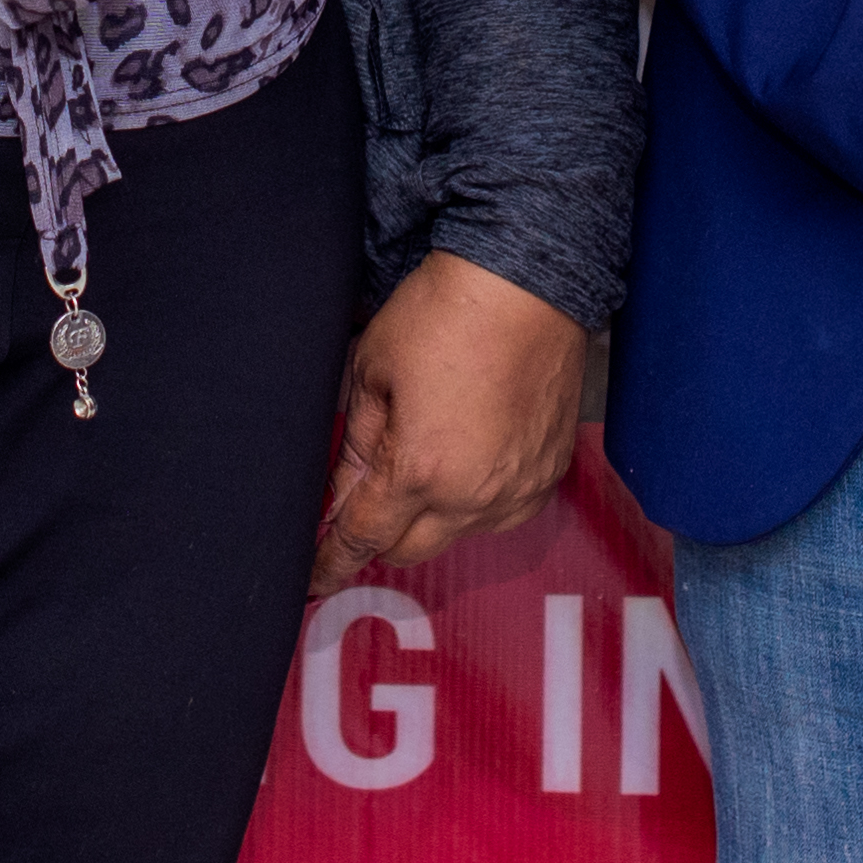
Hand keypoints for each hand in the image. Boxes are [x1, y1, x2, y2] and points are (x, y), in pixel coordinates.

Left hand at [310, 250, 589, 589]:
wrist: (527, 282)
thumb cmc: (445, 312)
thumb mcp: (372, 369)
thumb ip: (355, 442)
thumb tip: (341, 491)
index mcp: (420, 471)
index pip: (363, 538)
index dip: (331, 563)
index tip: (313, 579)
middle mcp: (473, 496)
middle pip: (408, 550)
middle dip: (378, 535)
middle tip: (362, 500)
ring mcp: (517, 490)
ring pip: (456, 535)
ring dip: (429, 517)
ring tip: (422, 456)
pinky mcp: (548, 475)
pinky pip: (500, 513)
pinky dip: (474, 500)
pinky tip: (465, 455)